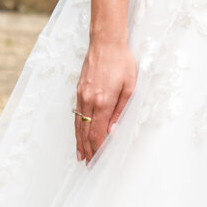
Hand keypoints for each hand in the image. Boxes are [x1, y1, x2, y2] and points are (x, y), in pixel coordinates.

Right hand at [75, 35, 136, 161]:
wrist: (106, 42)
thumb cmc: (122, 62)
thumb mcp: (129, 87)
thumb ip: (120, 111)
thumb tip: (112, 132)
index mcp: (103, 102)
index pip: (97, 134)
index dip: (98, 150)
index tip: (98, 161)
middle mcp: (89, 101)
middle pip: (85, 133)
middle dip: (88, 150)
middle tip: (89, 165)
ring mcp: (81, 96)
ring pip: (78, 125)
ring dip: (79, 142)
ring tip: (81, 155)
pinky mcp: (79, 90)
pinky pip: (76, 114)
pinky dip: (77, 128)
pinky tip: (78, 134)